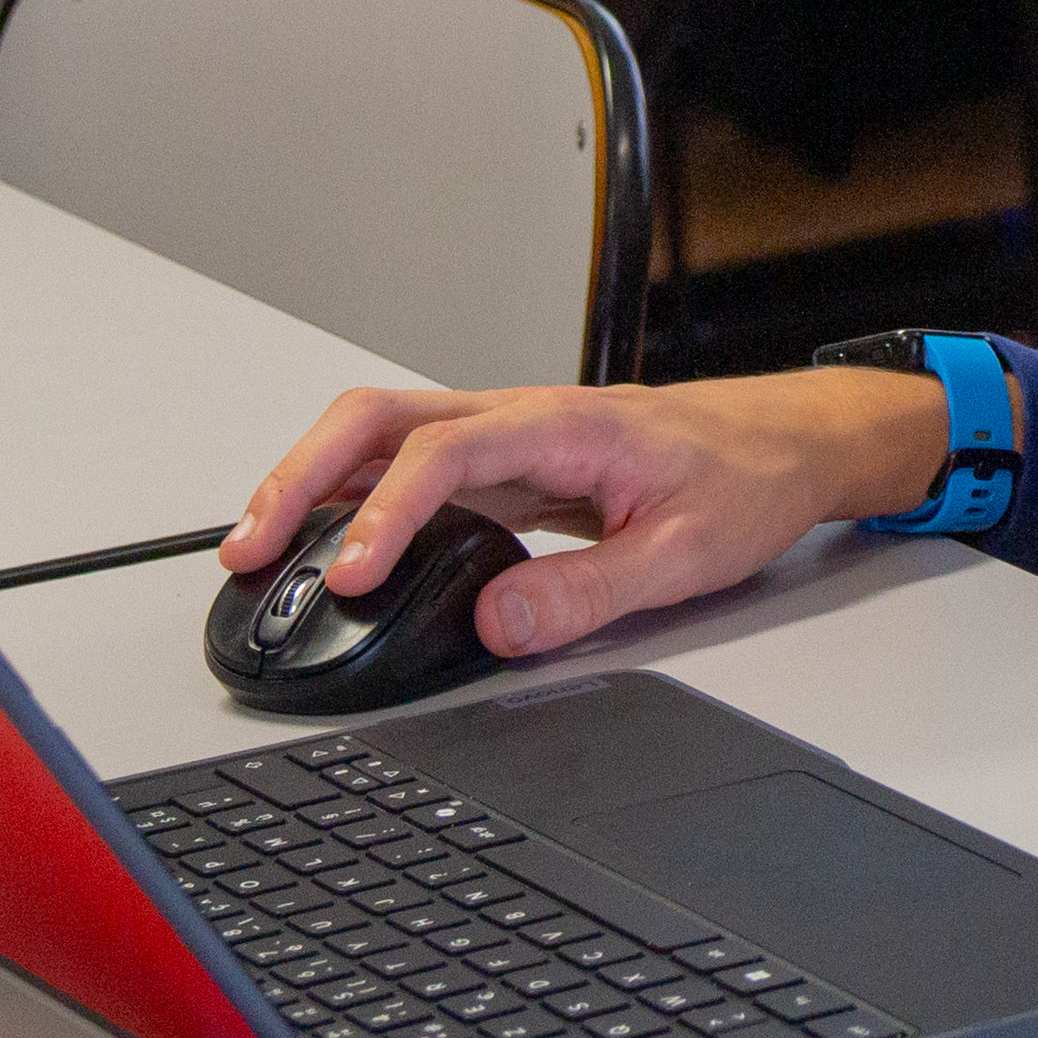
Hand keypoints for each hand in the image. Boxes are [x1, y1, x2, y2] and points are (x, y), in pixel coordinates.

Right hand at [222, 369, 960, 656]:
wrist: (786, 443)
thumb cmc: (746, 479)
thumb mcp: (687, 552)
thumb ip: (591, 591)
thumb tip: (498, 622)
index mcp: (564, 424)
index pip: (443, 453)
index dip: (385, 513)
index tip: (348, 575)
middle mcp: (522, 415)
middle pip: (379, 418)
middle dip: (302, 476)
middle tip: (251, 547)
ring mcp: (508, 433)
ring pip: (381, 433)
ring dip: (313, 481)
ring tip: (257, 547)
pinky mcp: (507, 461)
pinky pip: (408, 463)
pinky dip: (350, 494)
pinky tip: (323, 539)